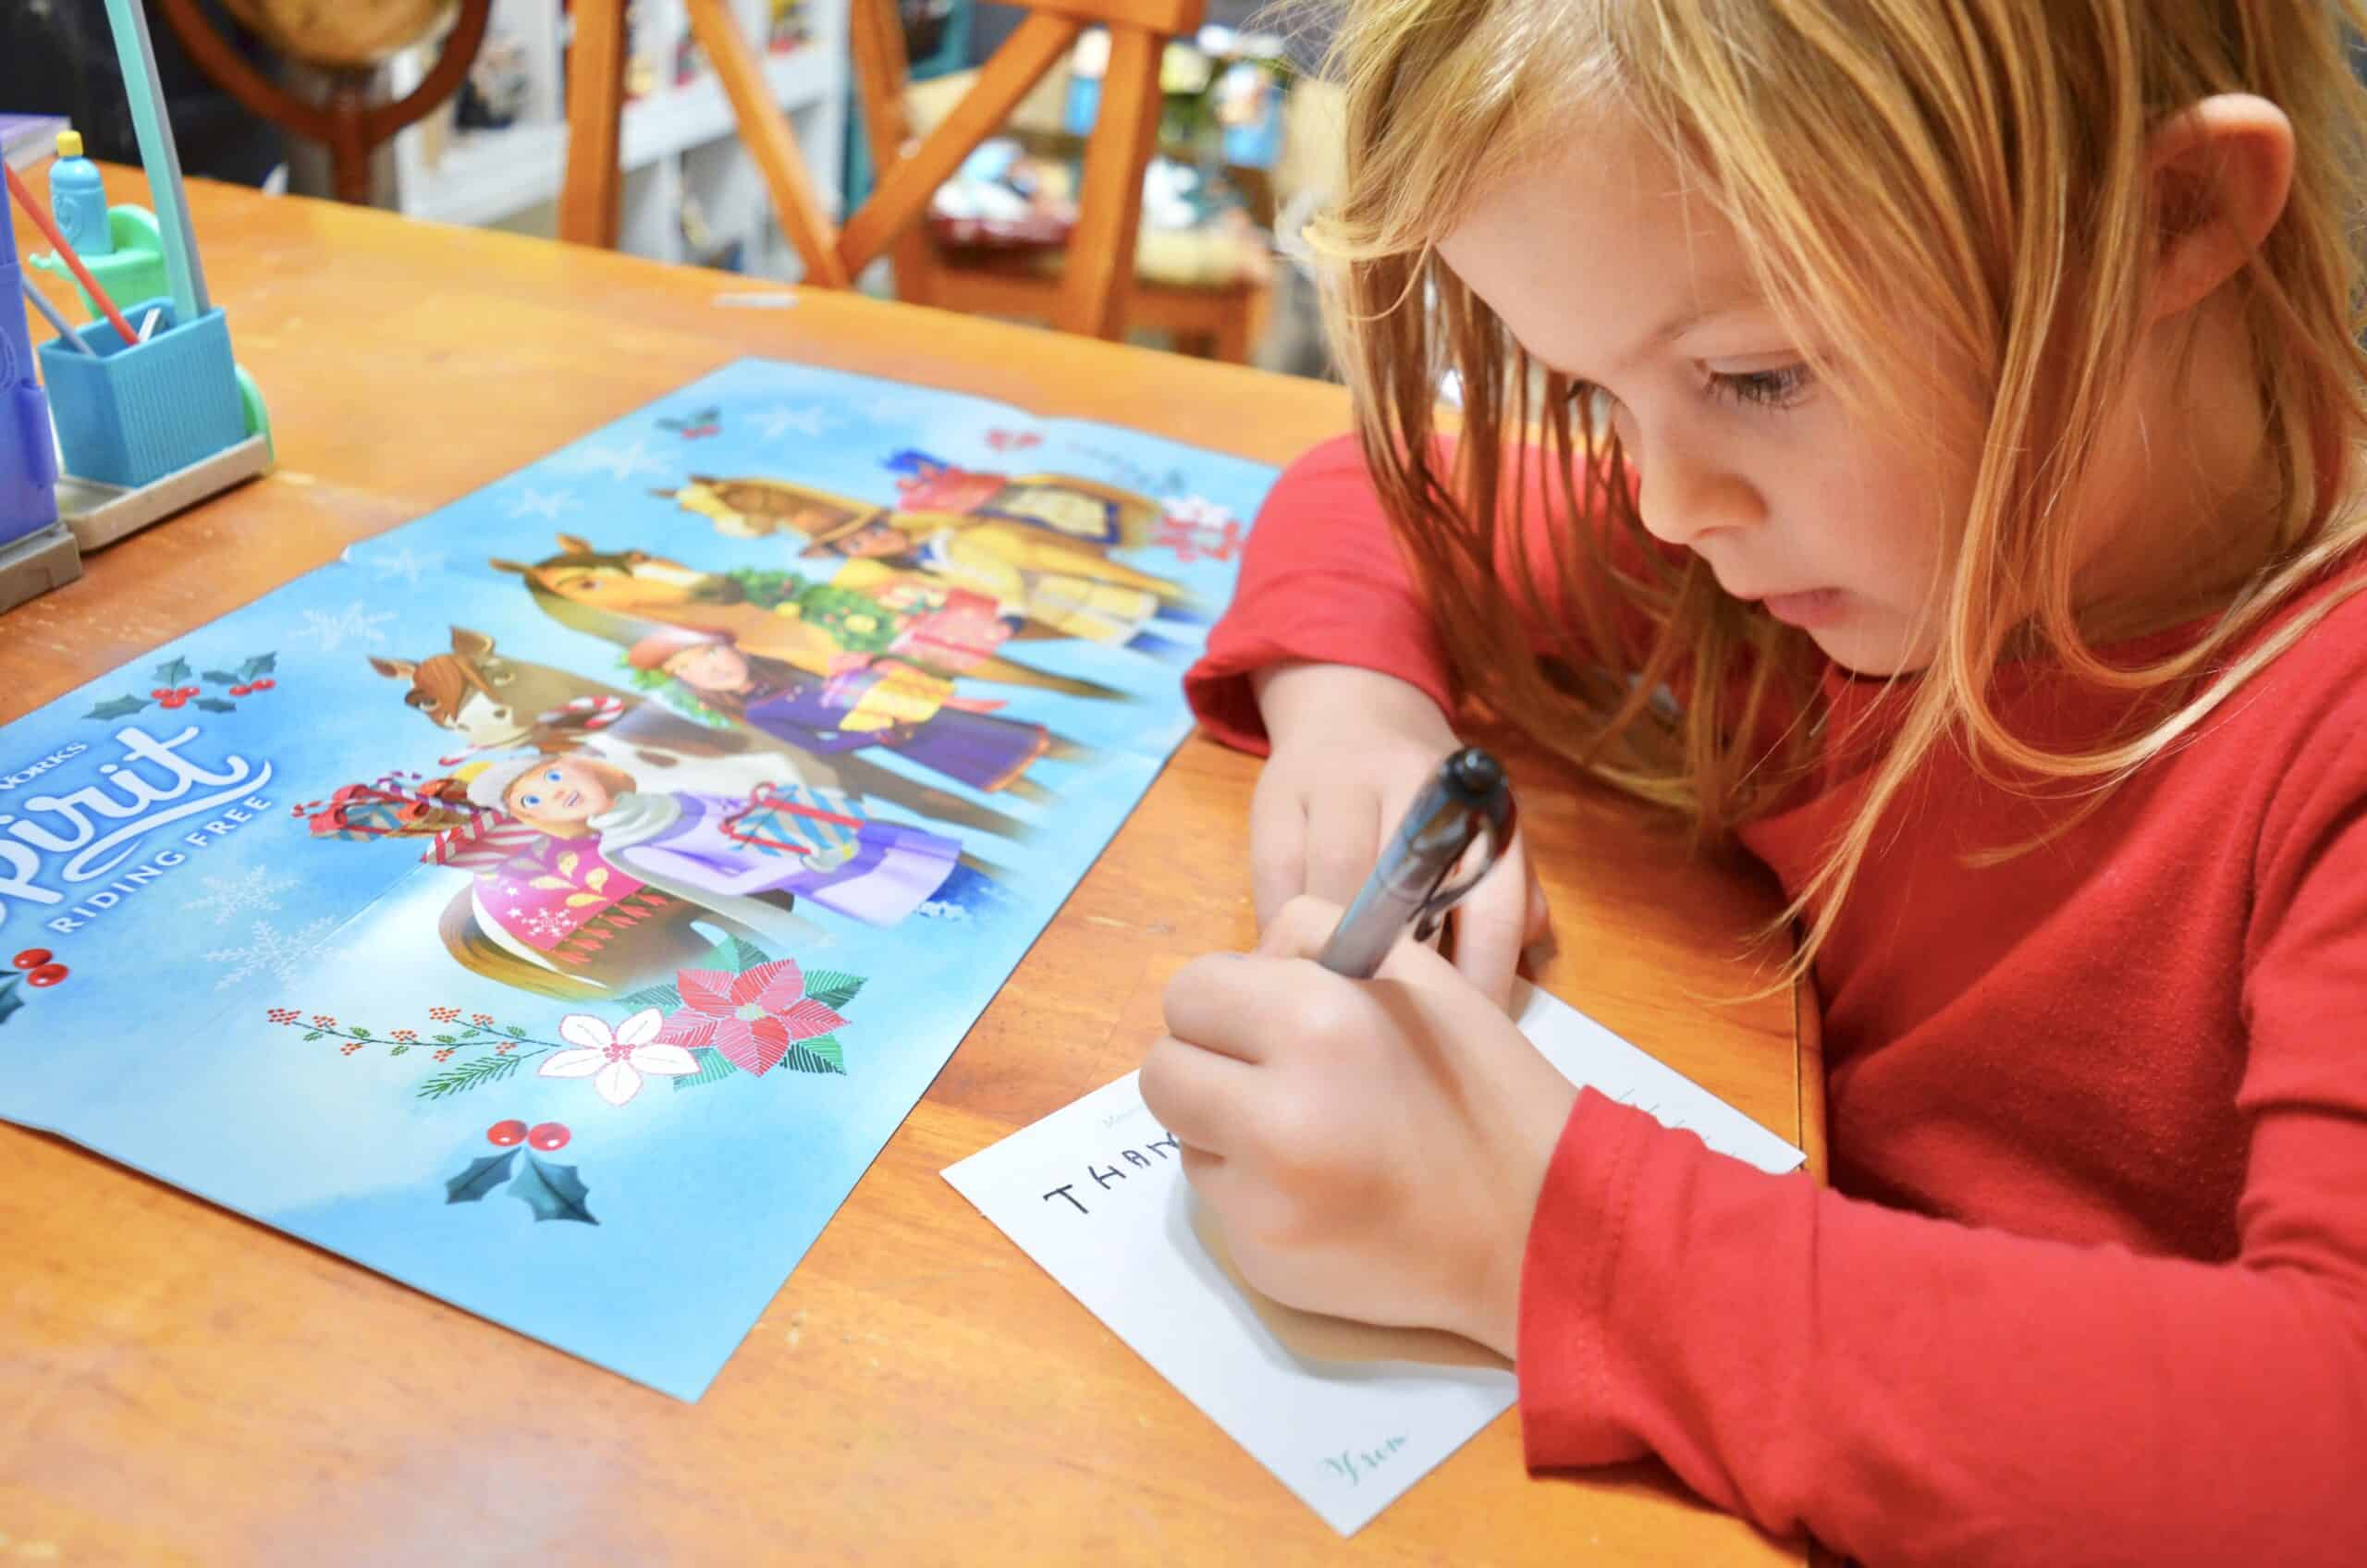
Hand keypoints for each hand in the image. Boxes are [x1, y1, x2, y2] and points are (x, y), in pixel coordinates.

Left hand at [1139, 897, 1579, 1357]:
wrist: (1538, 1227)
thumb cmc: (1485, 1088)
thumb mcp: (1418, 976)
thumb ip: (1313, 940)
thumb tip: (1241, 968)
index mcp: (1315, 1021)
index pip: (1190, 991)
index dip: (1229, 1002)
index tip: (1270, 1019)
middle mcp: (1275, 1113)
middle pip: (1163, 1069)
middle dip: (1210, 1065)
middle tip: (1275, 1077)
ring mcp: (1263, 1199)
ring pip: (1185, 1138)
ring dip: (1228, 1129)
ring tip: (1315, 1136)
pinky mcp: (1263, 1259)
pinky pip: (1222, 1202)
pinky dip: (1258, 1192)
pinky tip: (1328, 1193)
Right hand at [1248, 662, 1548, 1009]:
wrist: (1350, 705)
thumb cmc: (1424, 795)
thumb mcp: (1480, 824)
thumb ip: (1513, 888)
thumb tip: (1532, 950)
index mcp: (1476, 802)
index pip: (1492, 897)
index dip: (1485, 973)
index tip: (1471, 1032)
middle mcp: (1412, 781)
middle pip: (1407, 894)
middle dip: (1401, 972)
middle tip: (1397, 1032)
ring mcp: (1339, 783)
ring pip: (1335, 885)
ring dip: (1333, 953)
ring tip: (1335, 1007)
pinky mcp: (1277, 793)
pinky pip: (1278, 877)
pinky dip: (1280, 929)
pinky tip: (1288, 964)